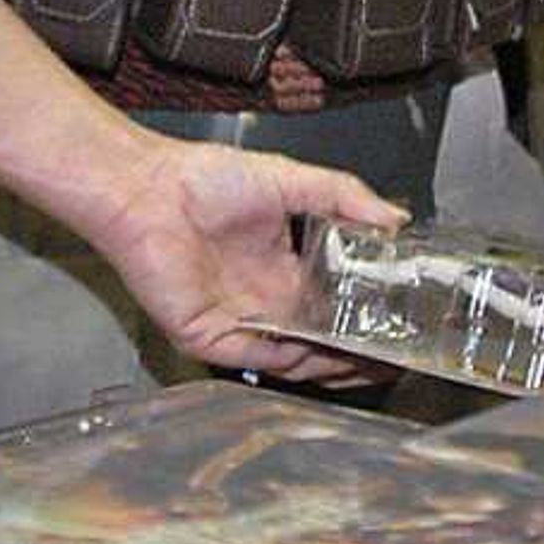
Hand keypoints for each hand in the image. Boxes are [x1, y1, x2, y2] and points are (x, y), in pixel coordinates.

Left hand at [70, 130, 402, 381]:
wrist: (147, 188)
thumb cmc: (202, 179)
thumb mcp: (290, 179)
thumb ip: (344, 197)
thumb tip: (394, 218)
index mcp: (283, 270)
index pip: (332, 310)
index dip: (363, 321)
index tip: (396, 324)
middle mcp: (263, 301)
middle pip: (320, 344)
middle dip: (355, 355)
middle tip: (390, 355)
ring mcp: (239, 322)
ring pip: (294, 361)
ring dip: (329, 364)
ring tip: (364, 359)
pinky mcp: (211, 336)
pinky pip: (257, 359)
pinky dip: (289, 359)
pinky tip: (314, 349)